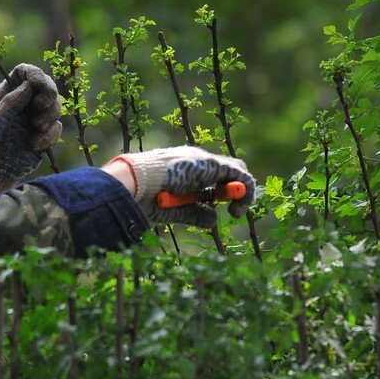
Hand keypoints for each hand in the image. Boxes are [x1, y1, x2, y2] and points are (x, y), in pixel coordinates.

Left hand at [0, 64, 61, 195]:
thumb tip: (28, 85)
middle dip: (49, 93)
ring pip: (55, 106)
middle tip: (42, 105)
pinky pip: (56, 128)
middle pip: (46, 86)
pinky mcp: (42, 138)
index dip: (35, 74)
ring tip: (36, 127)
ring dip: (50, 114)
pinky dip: (49, 135)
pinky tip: (34, 145)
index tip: (38, 83)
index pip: (23, 73)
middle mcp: (22, 105)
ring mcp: (33, 121)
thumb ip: (9, 103)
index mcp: (4, 96)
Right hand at [105, 146, 255, 227]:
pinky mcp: (212, 165)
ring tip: (236, 211)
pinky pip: (239, 175)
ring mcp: (204, 160)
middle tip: (233, 209)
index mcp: (185, 167)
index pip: (213, 173)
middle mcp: (197, 159)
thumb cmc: (145, 196)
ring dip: (241, 191)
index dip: (222, 189)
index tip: (221, 208)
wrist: (135, 182)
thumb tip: (213, 218)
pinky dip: (244, 191)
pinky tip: (238, 207)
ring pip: (237, 169)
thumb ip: (194, 213)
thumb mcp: (175, 209)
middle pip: (229, 169)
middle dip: (234, 189)